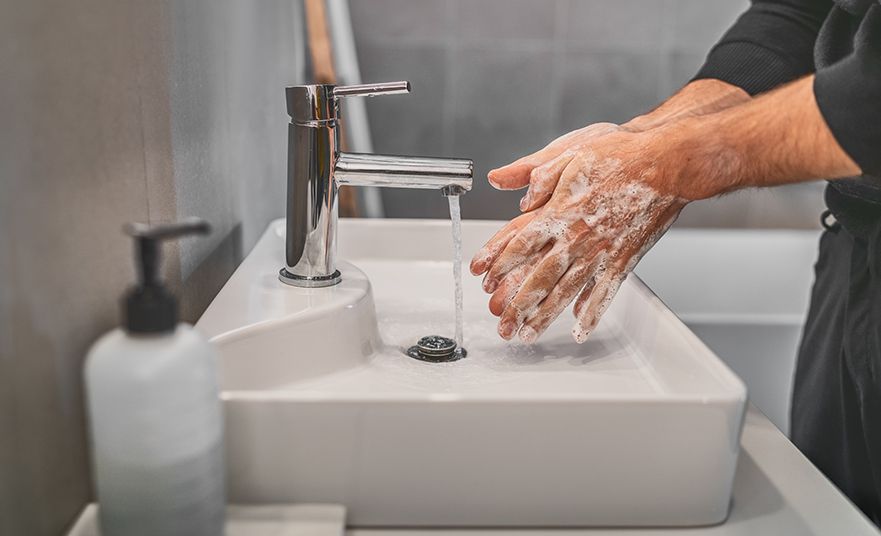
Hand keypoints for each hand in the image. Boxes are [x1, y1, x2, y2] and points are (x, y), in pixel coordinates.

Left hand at [471, 130, 687, 343]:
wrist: (668, 163)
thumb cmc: (621, 154)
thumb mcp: (571, 151)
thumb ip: (537, 172)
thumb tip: (509, 185)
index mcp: (561, 210)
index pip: (520, 242)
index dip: (499, 263)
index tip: (483, 279)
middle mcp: (578, 236)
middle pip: (540, 277)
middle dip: (517, 305)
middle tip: (502, 325)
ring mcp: (601, 251)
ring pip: (567, 291)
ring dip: (546, 316)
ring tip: (528, 335)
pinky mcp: (624, 259)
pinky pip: (605, 292)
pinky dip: (592, 313)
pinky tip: (580, 329)